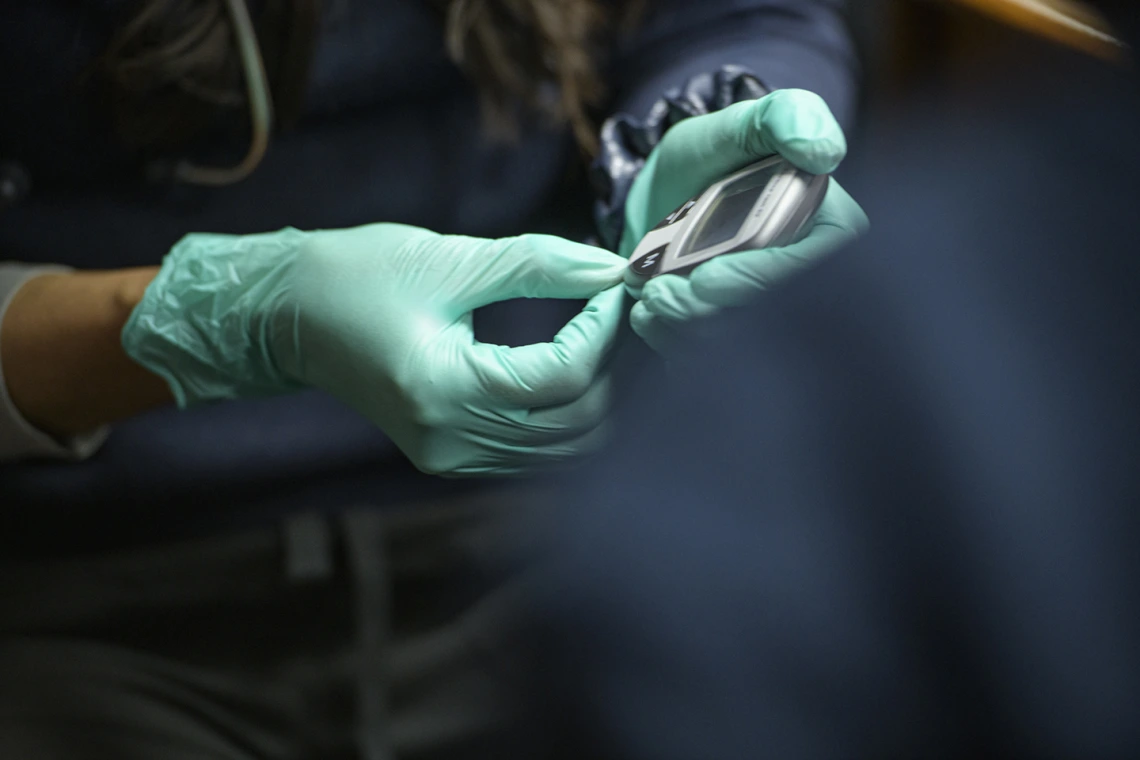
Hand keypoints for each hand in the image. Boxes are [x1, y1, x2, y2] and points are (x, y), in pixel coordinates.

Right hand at [123, 224, 626, 475]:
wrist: (287, 315)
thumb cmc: (358, 276)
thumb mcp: (451, 259)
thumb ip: (538, 264)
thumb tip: (612, 269)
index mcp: (443, 389)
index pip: (562, 377)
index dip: (603, 329)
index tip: (614, 285)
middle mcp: (449, 440)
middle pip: (574, 425)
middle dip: (608, 367)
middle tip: (609, 312)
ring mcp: (448, 458)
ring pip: (560, 449)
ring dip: (589, 395)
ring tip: (593, 337)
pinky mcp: (448, 457)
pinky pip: (529, 451)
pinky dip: (558, 415)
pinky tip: (561, 369)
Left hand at [619, 89, 868, 351]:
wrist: (661, 197)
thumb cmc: (709, 156)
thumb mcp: (739, 123)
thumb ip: (784, 117)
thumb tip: (825, 151)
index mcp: (826, 231)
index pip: (812, 272)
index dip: (759, 282)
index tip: (704, 278)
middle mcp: (806, 280)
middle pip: (773, 321)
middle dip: (710, 315)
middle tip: (658, 296)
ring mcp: (768, 314)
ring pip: (739, 348)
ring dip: (685, 333)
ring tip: (647, 302)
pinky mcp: (731, 339)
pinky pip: (712, 363)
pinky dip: (674, 348)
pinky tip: (648, 321)